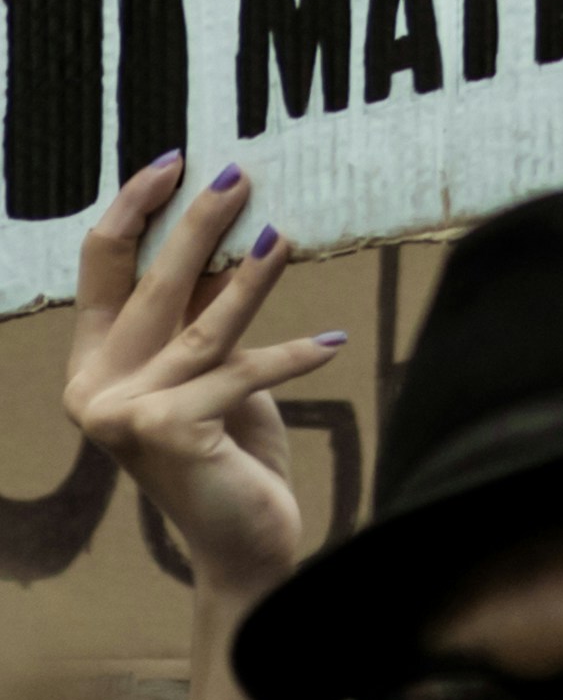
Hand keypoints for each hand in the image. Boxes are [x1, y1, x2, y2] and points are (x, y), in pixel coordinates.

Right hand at [64, 156, 336, 604]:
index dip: (134, 208)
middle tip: (240, 175)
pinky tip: (334, 341)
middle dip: (199, 224)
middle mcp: (95, 389)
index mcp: (93, 363)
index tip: (176, 161)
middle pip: (153, 285)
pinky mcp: (170, 432)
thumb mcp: (207, 366)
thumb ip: (200, 310)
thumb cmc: (227, 443)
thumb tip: (233, 226)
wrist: (240, 538)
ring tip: (288, 235)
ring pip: (203, 324)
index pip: (100, 269)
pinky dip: (294, 355)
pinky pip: (244, 372)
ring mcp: (126, 415)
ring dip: (251, 276)